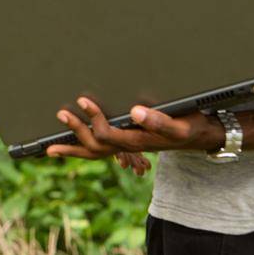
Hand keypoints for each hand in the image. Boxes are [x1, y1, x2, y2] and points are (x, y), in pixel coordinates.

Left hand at [43, 97, 222, 163]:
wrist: (202, 136)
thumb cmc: (192, 127)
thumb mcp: (180, 124)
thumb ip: (159, 120)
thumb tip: (133, 112)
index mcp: (139, 141)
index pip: (108, 135)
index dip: (93, 119)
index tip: (83, 101)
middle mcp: (130, 147)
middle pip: (95, 148)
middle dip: (76, 133)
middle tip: (60, 114)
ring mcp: (128, 148)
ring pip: (96, 154)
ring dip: (74, 147)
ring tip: (51, 147)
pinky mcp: (129, 144)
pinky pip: (102, 151)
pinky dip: (84, 150)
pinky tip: (73, 144)